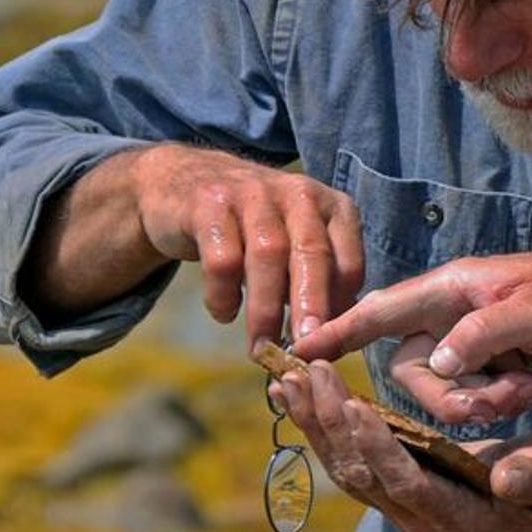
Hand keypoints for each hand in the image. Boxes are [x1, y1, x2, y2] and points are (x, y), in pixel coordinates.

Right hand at [133, 144, 363, 346]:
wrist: (182, 182)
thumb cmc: (254, 229)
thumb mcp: (296, 244)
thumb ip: (318, 283)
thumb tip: (334, 338)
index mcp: (331, 207)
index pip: (349, 262)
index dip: (340, 310)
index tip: (328, 346)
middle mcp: (298, 194)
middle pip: (312, 254)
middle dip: (310, 306)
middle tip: (305, 349)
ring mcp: (254, 194)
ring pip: (268, 255)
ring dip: (266, 309)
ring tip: (262, 347)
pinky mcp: (209, 205)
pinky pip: (222, 258)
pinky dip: (223, 294)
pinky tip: (224, 313)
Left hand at [274, 360, 531, 531]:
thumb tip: (506, 478)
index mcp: (459, 521)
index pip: (405, 483)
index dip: (376, 447)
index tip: (351, 404)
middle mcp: (421, 524)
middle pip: (362, 477)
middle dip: (330, 426)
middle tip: (304, 376)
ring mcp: (404, 513)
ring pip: (347, 471)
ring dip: (315, 425)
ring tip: (287, 382)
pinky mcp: (395, 493)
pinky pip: (350, 462)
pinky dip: (324, 428)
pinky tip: (303, 397)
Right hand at [296, 244, 531, 421]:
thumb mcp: (531, 311)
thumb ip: (480, 335)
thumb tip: (436, 364)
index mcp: (451, 288)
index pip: (382, 310)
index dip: (339, 330)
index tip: (299, 349)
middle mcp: (452, 313)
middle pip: (413, 369)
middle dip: (449, 396)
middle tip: (497, 398)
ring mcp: (471, 339)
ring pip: (443, 388)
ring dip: (479, 401)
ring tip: (526, 388)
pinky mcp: (492, 361)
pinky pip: (472, 395)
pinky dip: (497, 401)